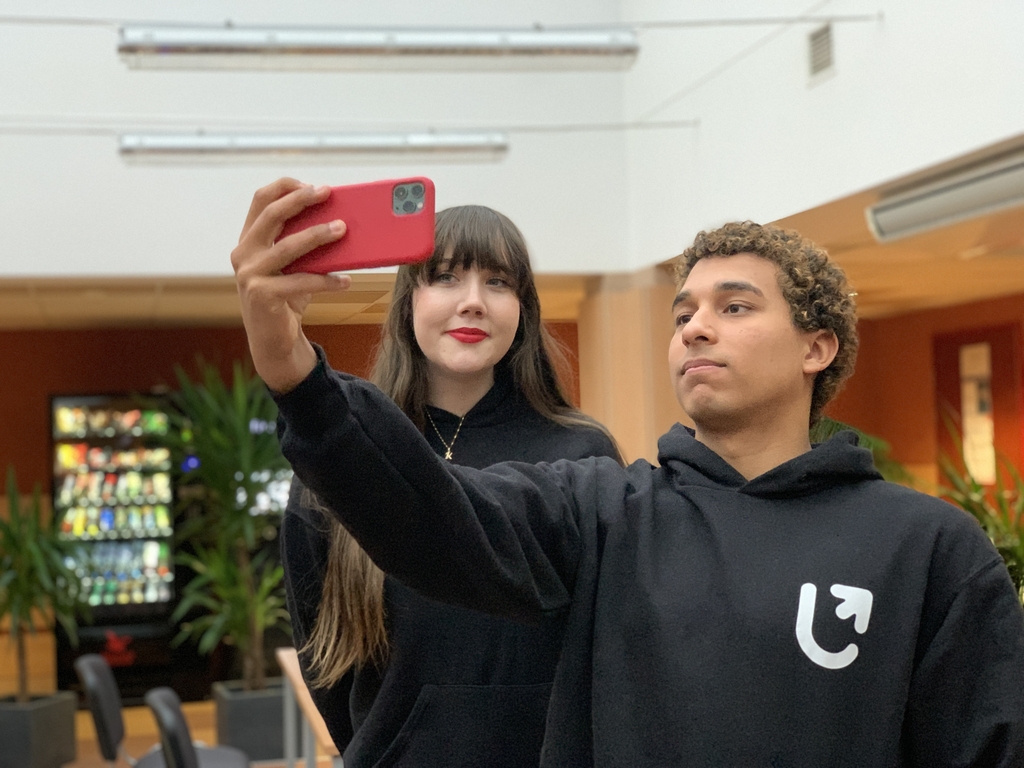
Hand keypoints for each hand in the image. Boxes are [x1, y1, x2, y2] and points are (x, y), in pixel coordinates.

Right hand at [231, 178, 351, 392]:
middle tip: (328, 193)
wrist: (274, 340)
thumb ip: (303, 244)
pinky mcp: (262, 295)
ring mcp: (249, 274)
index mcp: (249, 240)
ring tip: (343, 229)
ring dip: (317, 235)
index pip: (261, 200)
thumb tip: (342, 222)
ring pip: (287, 246)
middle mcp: (243, 253)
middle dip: (301, 200)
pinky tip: (346, 281)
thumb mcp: (294, 266)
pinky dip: (326, 281)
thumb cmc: (287, 298)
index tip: (312, 185)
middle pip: (271, 215)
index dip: (285, 187)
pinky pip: (301, 282)